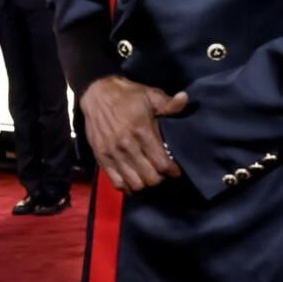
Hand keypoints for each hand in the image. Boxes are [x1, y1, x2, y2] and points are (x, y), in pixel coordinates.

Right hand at [81, 76, 188, 192]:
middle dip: (160, 178)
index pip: (162, 163)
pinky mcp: (102, 158)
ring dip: (145, 183)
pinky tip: (134, 180)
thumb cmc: (128, 96)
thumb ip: (168, 103)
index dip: (172, 170)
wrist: (97, 94)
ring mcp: (113, 154)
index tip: (176, 169)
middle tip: (163, 172)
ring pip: (135, 184)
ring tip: (149, 176)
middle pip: (150, 178)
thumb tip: (185, 99)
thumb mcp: (150, 95)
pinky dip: (128, 186)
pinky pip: (117, 183)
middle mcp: (127, 145)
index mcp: (142, 131)